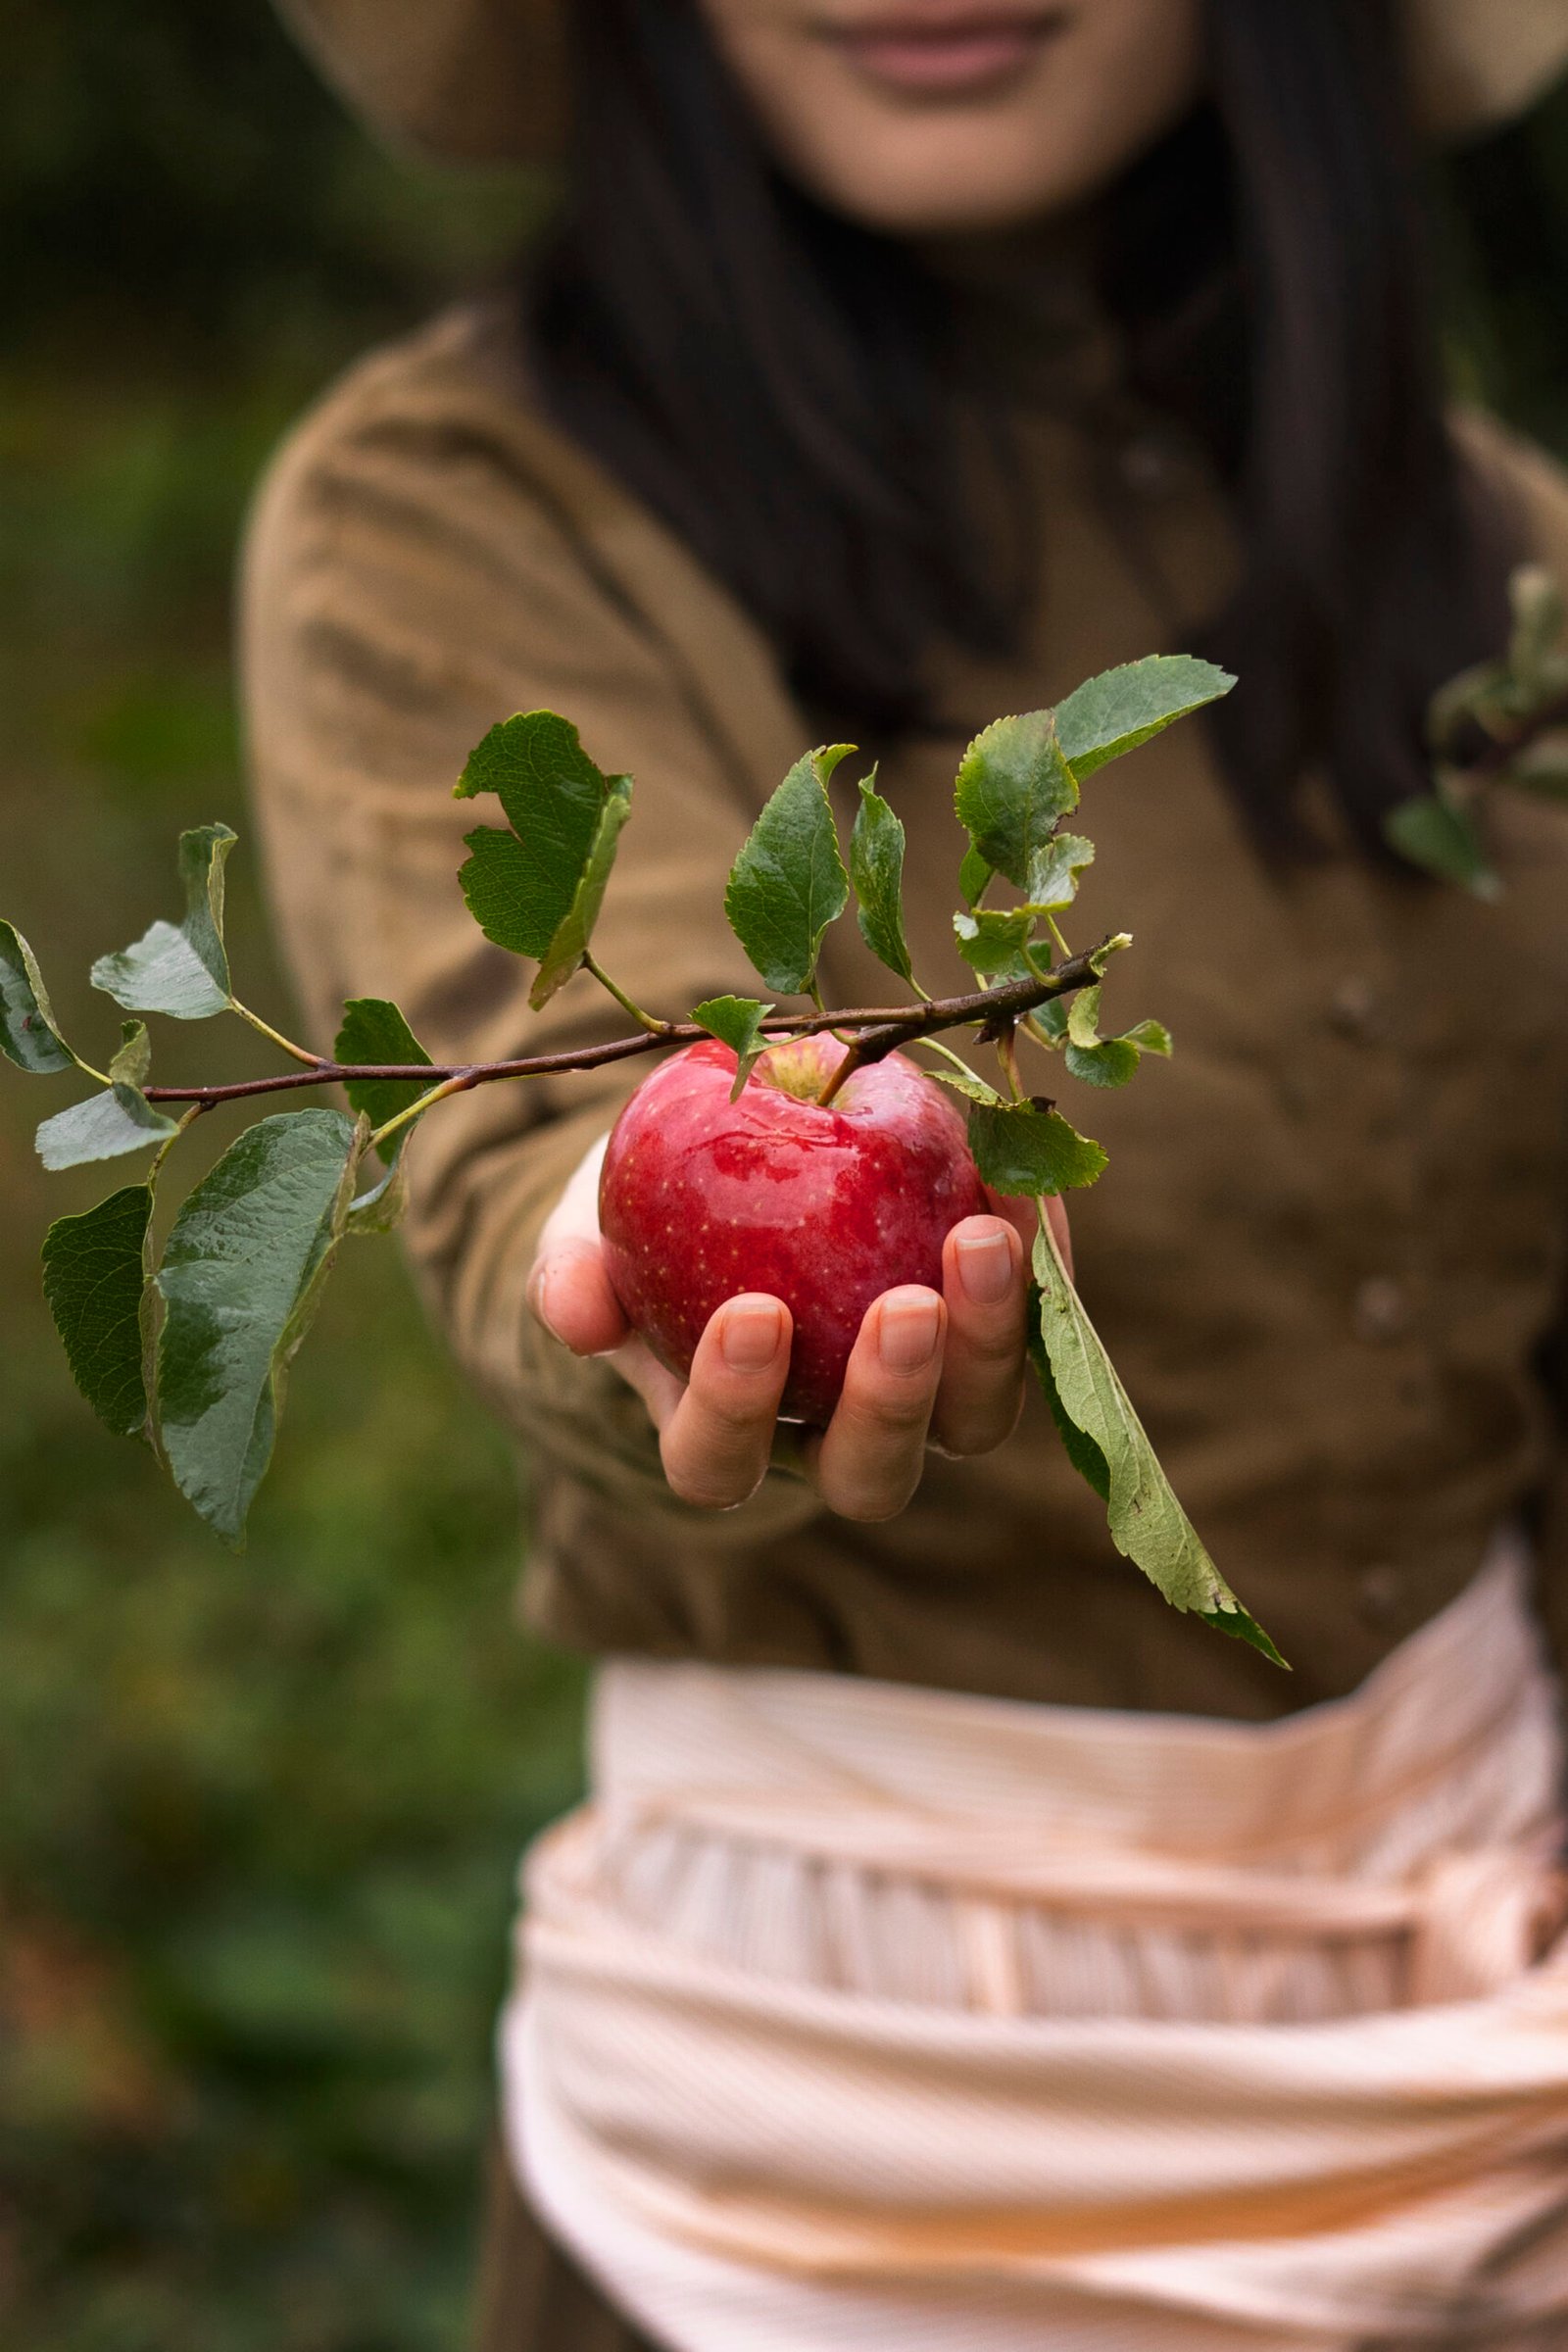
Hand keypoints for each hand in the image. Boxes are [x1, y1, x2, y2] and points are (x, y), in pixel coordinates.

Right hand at [527, 1134, 1070, 1522]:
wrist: (734, 1183)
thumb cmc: (645, 1229)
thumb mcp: (590, 1236)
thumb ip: (574, 1271)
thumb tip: (573, 1307)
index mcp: (720, 1435)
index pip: (718, 1461)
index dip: (734, 1408)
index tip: (750, 1312)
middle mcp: (829, 1441)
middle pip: (870, 1473)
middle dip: (891, 1400)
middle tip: (902, 1306)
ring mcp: (922, 1402)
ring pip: (972, 1421)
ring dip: (988, 1340)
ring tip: (982, 1235)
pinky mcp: (988, 1338)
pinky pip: (1037, 1325)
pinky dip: (1041, 1264)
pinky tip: (1025, 1187)